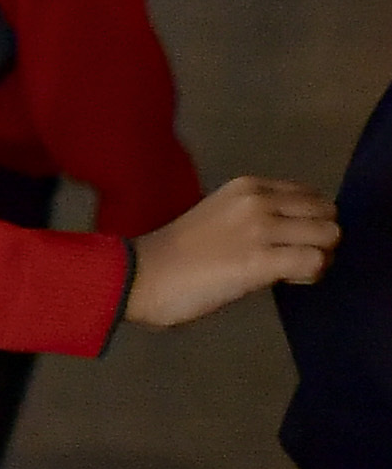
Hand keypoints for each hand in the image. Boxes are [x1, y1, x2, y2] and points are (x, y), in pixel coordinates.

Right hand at [124, 175, 338, 327]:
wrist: (138, 276)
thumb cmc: (173, 254)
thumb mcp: (219, 216)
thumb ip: (255, 216)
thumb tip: (291, 234)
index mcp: (247, 187)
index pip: (310, 196)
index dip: (309, 221)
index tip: (288, 241)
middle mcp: (258, 200)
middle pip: (328, 213)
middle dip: (320, 238)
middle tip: (296, 258)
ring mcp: (260, 229)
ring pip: (329, 235)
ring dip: (320, 257)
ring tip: (293, 271)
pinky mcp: (261, 260)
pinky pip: (314, 261)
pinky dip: (312, 274)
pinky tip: (289, 281)